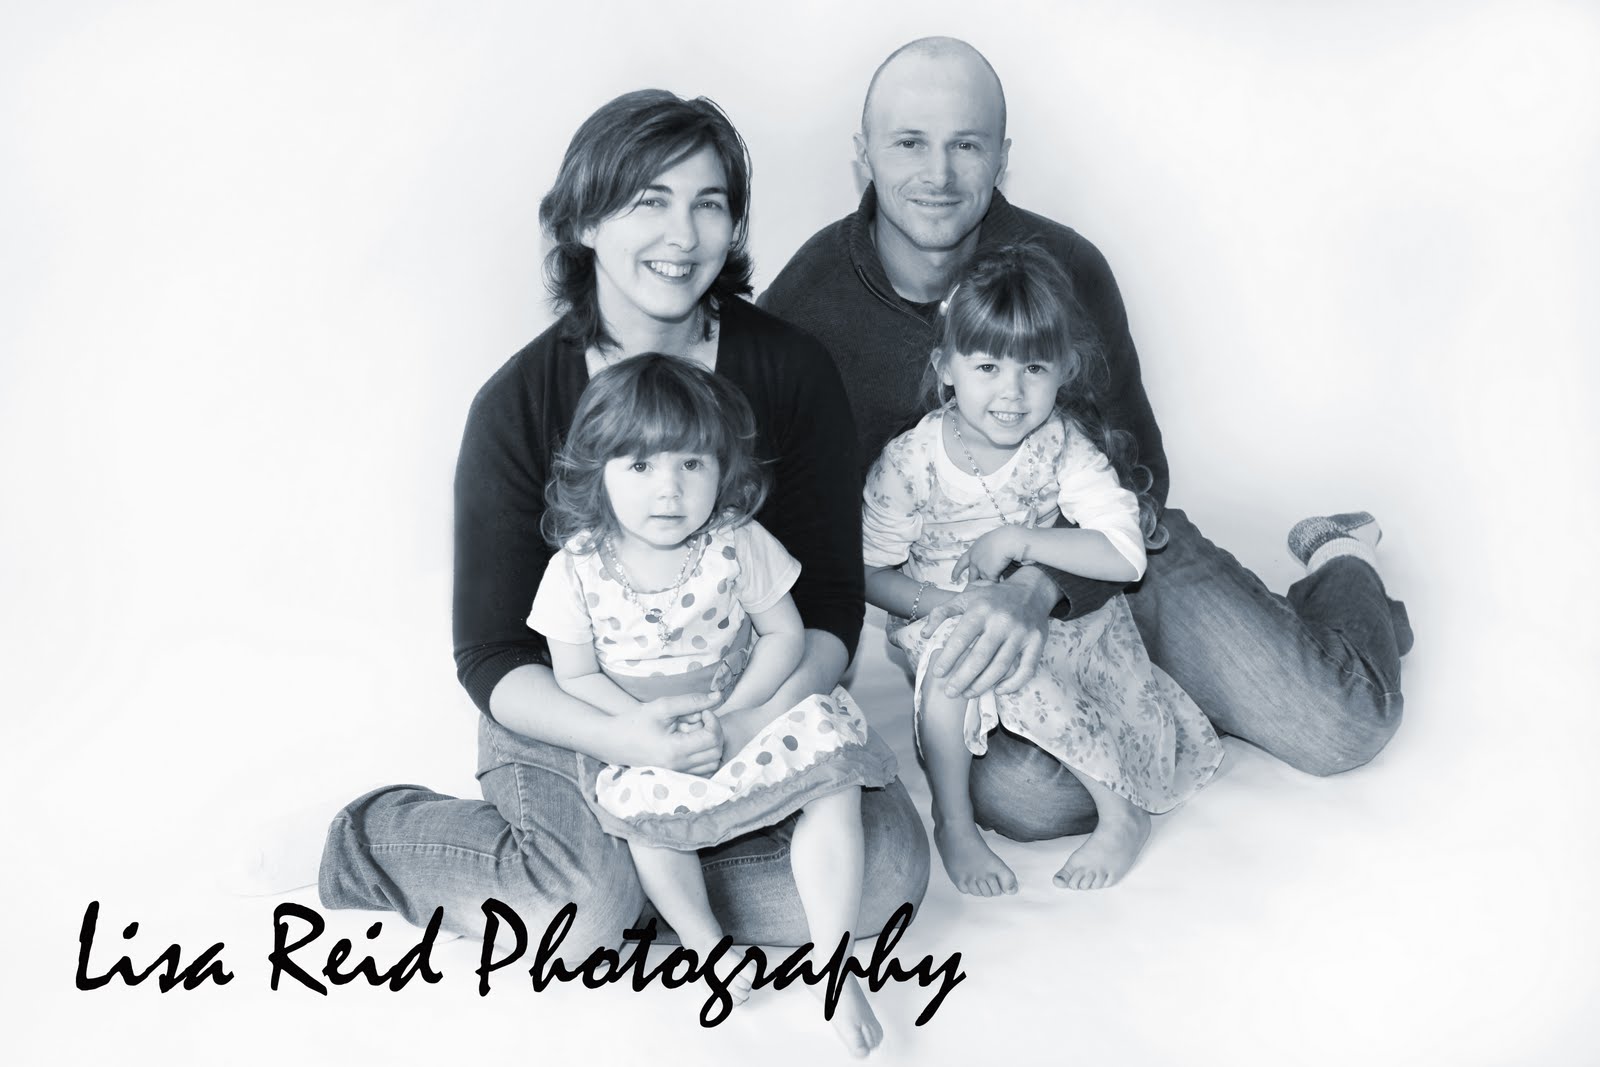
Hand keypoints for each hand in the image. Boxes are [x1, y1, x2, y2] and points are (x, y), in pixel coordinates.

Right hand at [611, 692, 724, 774]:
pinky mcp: (678, 776)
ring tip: (694, 731)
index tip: (702, 711)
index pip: (712, 738)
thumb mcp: (662, 707)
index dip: (713, 720)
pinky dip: (705, 756)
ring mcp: (679, 774)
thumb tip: (718, 696)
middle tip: (699, 719)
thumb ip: (691, 701)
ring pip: (713, 762)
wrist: (615, 742)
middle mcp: (679, 766)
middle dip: (713, 731)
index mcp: (675, 750)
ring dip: (710, 744)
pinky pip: (704, 770)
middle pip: (716, 751)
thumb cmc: (636, 722)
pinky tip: (693, 742)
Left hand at [919, 573, 1051, 697]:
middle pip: (980, 657)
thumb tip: (924, 634)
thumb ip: (942, 613)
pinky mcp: (1037, 642)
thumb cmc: (993, 597)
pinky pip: (1026, 669)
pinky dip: (1014, 684)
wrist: (1031, 589)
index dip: (948, 658)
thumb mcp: (965, 597)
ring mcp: (1021, 633)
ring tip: (968, 693)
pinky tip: (999, 691)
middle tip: (950, 693)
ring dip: (983, 684)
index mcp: (981, 609)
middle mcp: (1001, 621)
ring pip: (1001, 666)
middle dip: (963, 678)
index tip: (938, 674)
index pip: (961, 638)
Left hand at [952, 527, 1026, 584]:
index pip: (961, 563)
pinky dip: (995, 587)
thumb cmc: (1003, 537)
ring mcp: (980, 569)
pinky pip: (991, 584)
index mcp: (973, 551)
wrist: (1008, 539)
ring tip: (986, 593)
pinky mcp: (989, 575)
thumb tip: (992, 558)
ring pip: (980, 581)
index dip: (957, 571)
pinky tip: (998, 590)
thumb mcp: (989, 542)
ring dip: (984, 586)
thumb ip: (987, 551)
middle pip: (971, 576)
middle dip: (973, 582)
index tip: (953, 579)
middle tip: (972, 590)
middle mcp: (974, 560)